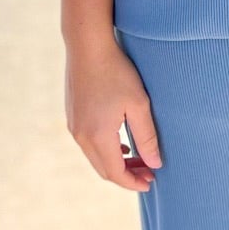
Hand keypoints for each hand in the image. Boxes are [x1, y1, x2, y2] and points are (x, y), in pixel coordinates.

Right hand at [65, 34, 163, 191]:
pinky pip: (89, 145)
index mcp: (98, 136)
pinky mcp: (72, 117)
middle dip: (127, 175)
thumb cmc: (116, 72)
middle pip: (104, 169)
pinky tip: (123, 145)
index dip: (133, 183)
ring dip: (117, 163)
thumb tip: (155, 164)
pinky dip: (106, 151)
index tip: (151, 183)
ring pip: (96, 158)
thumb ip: (147, 137)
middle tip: (149, 173)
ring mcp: (74, 126)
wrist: (87, 46)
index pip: (116, 173)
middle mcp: (81, 136)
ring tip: (140, 160)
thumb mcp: (139, 105)